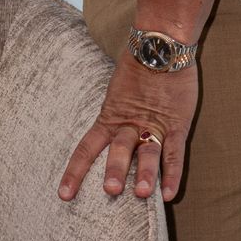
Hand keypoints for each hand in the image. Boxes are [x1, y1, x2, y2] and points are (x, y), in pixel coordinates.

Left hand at [59, 57, 197, 203]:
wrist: (161, 45)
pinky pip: (174, 153)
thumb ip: (112, 114)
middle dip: (114, 169)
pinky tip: (169, 194)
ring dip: (144, 173)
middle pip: (118, 149)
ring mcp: (154, 125)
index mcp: (110, 117)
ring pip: (147, 152)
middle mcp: (129, 124)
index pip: (87, 147)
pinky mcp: (177, 125)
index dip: (75, 171)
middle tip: (110, 190)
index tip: (64, 195)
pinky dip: (173, 174)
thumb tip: (101, 134)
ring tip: (141, 193)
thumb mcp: (117, 93)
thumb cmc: (138, 68)